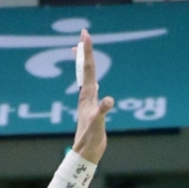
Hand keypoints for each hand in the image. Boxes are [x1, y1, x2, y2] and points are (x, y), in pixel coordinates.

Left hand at [71, 30, 114, 163]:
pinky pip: (91, 88)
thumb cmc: (90, 139)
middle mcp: (86, 95)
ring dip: (84, 62)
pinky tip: (94, 82)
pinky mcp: (91, 109)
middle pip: (85, 68)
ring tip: (79, 50)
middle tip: (83, 34)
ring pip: (85, 77)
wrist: (85, 153)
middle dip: (85, 51)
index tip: (85, 34)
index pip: (88, 69)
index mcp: (88, 95)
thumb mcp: (97, 124)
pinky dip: (91, 80)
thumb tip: (109, 100)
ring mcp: (87, 102)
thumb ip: (102, 111)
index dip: (87, 51)